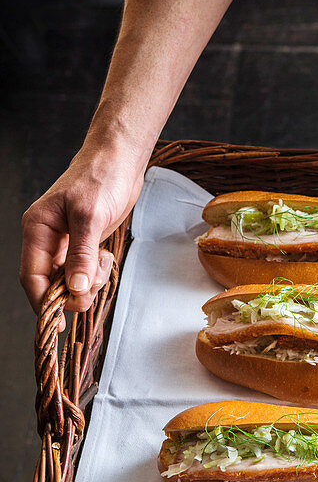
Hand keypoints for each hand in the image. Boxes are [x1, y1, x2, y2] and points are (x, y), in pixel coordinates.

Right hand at [20, 145, 145, 313]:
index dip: (44, 301)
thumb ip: (82, 254)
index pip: (32, 275)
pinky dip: (95, 273)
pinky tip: (106, 261)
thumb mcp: (91, 217)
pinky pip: (84, 269)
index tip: (58, 321)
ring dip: (87, 283)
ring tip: (103, 266)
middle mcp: (47, 238)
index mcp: (37, 229)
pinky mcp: (83, 242)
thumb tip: (75, 287)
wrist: (119, 160)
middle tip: (92, 293)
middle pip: (50, 281)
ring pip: (69, 278)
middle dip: (71, 293)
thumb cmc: (100, 179)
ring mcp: (65, 241)